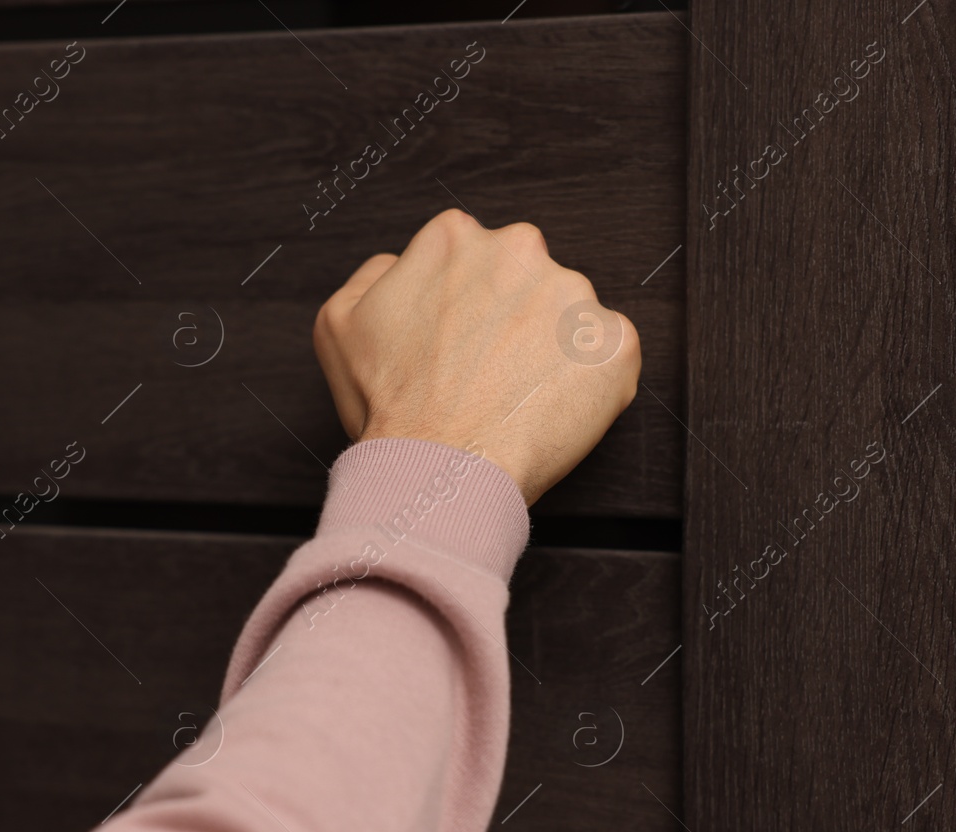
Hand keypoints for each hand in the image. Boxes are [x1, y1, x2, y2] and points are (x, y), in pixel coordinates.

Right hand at [312, 208, 640, 505]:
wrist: (439, 469)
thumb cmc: (390, 406)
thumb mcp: (341, 321)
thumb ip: (376, 273)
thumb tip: (402, 266)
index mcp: (456, 238)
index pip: (472, 256)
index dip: (463, 305)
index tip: (459, 343)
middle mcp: (520, 250)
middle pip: (525, 278)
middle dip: (512, 319)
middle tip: (487, 374)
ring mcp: (574, 297)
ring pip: (570, 317)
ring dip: (550, 351)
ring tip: (516, 399)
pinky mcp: (614, 345)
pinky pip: (610, 358)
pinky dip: (588, 385)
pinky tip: (550, 411)